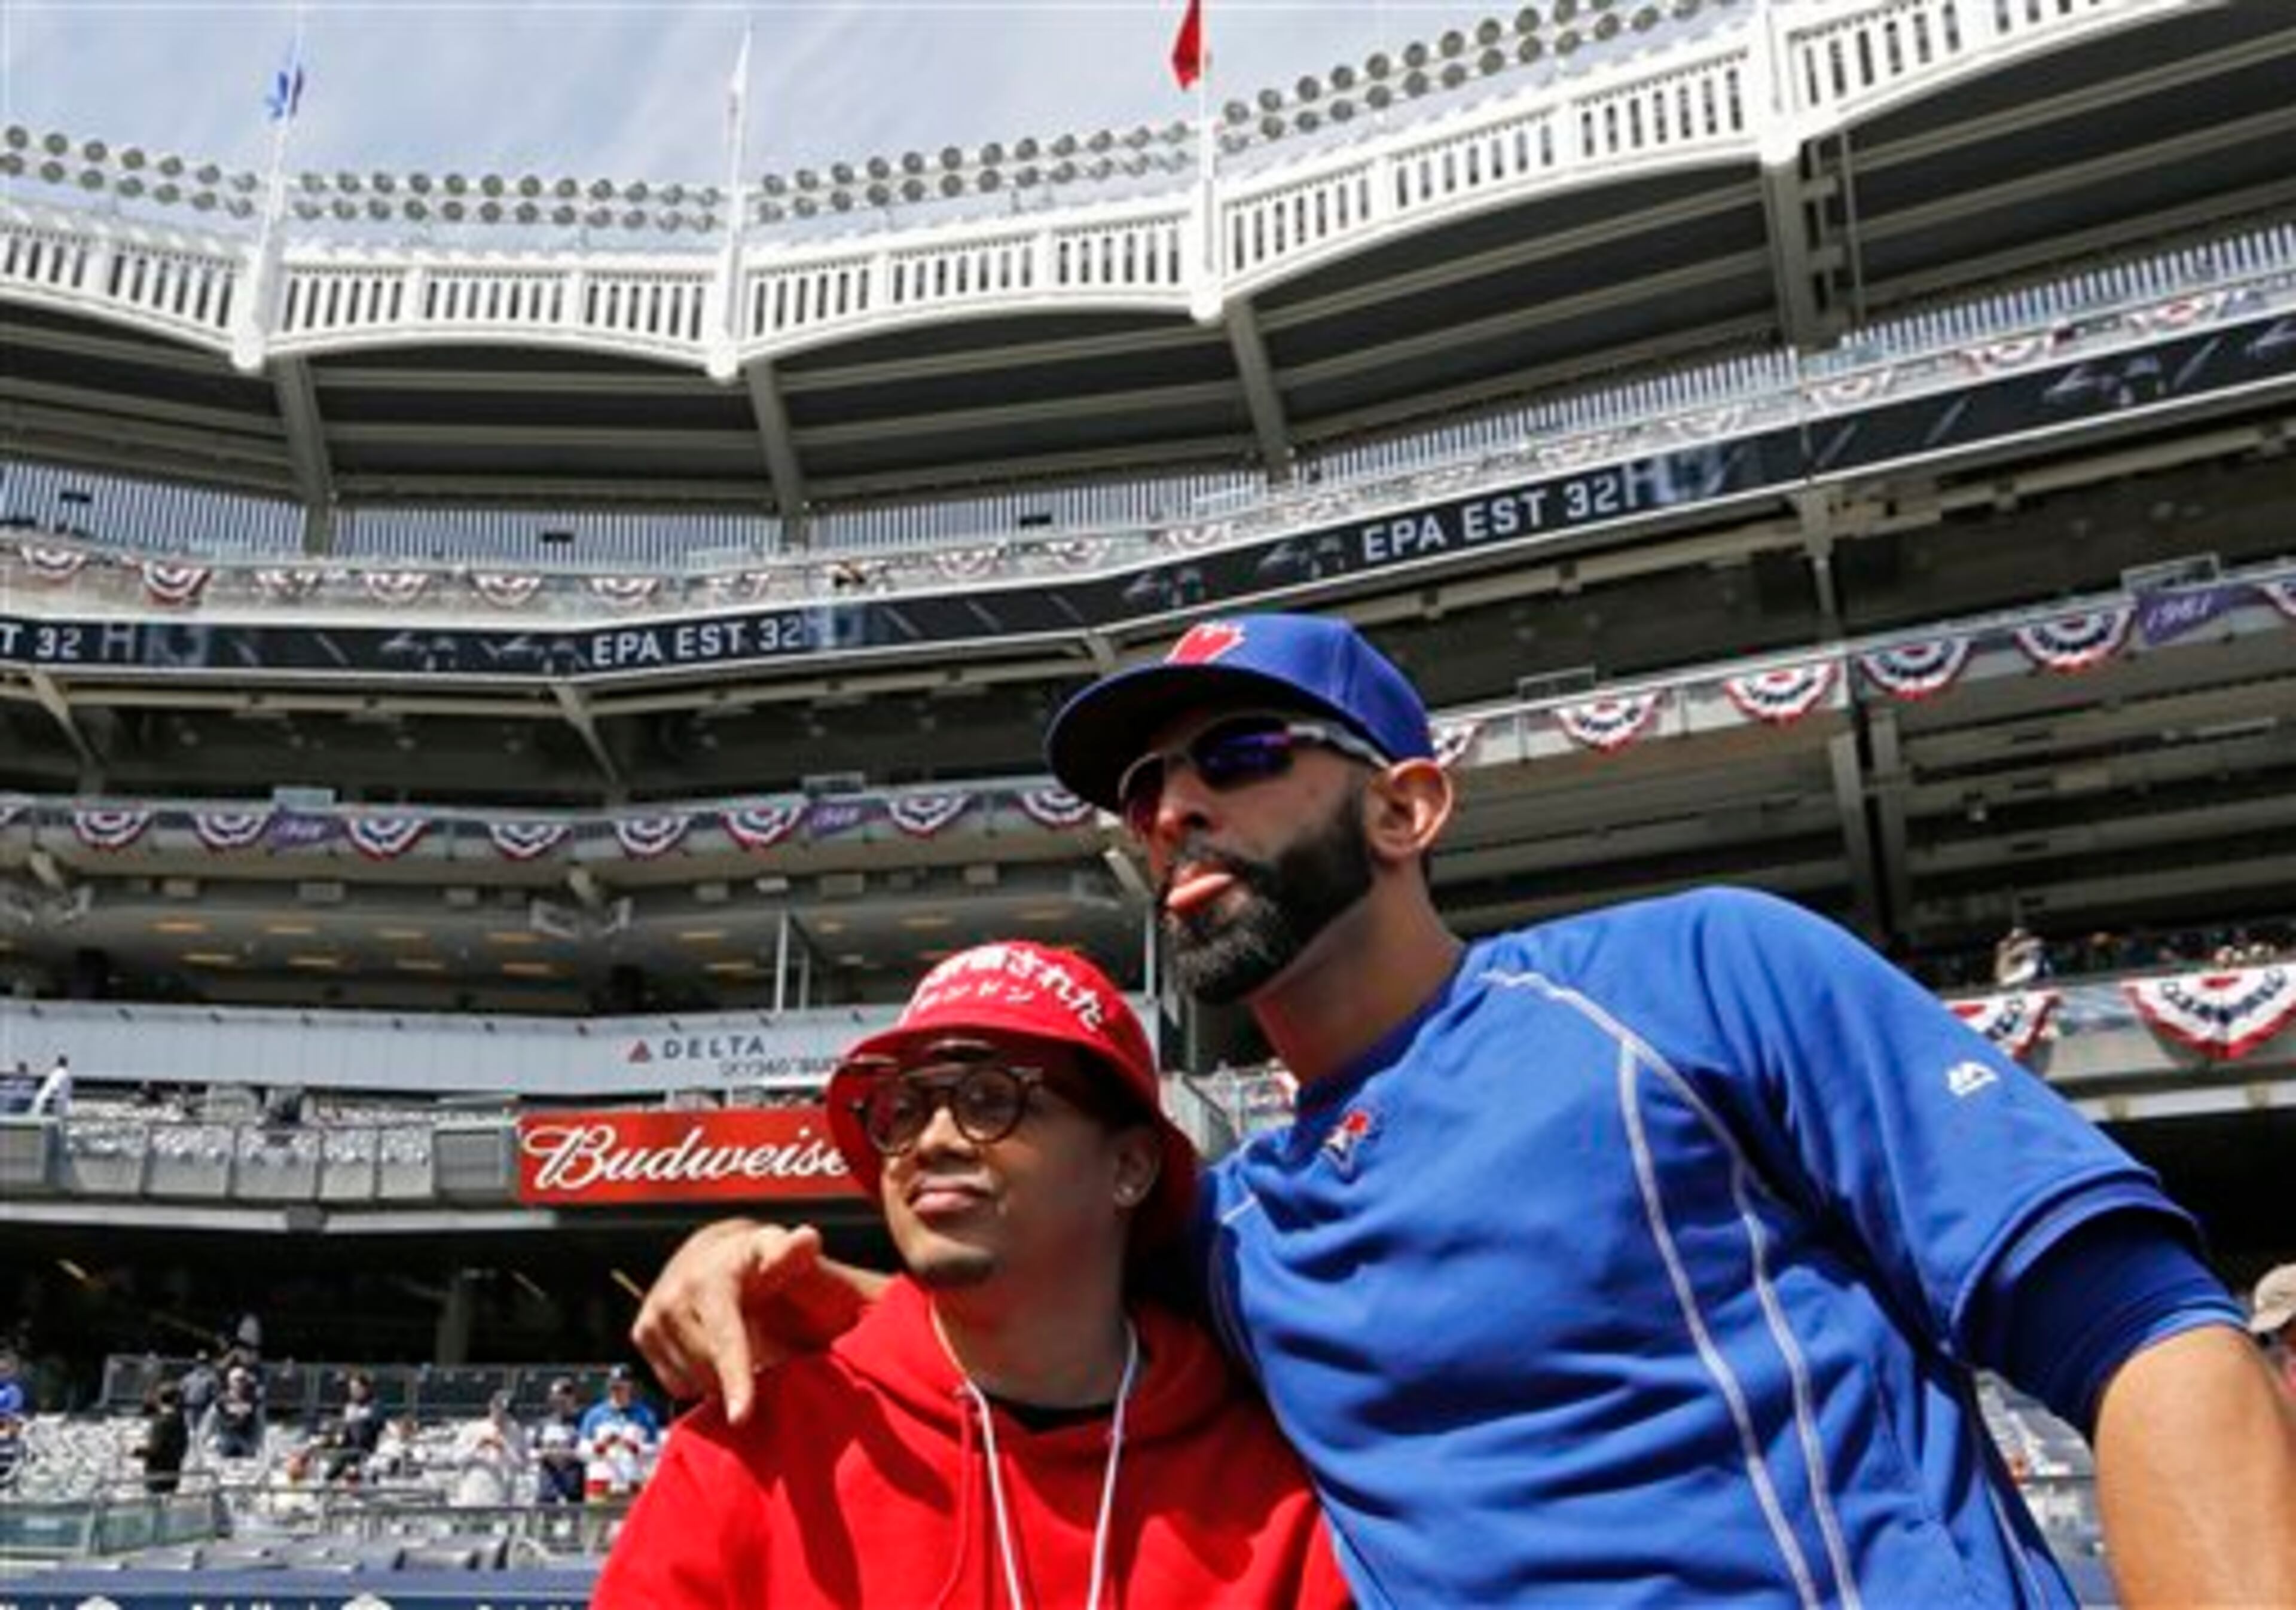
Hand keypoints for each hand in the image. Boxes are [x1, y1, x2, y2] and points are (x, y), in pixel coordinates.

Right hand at [630, 1220, 881, 1422]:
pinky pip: (676, 1384)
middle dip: (744, 1377)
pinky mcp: (641, 1334)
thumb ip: (797, 1252)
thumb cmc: (760, 1258)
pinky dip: (701, 1380)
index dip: (736, 1378)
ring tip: (747, 1350)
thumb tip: (807, 1239)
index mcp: (712, 1279)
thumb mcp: (784, 1250)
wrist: (712, 1252)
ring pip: (694, 1382)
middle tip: (773, 1359)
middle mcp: (674, 1295)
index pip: (726, 1339)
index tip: (742, 1417)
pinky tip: (717, 1355)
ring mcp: (653, 1316)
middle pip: (711, 1371)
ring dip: (723, 1380)